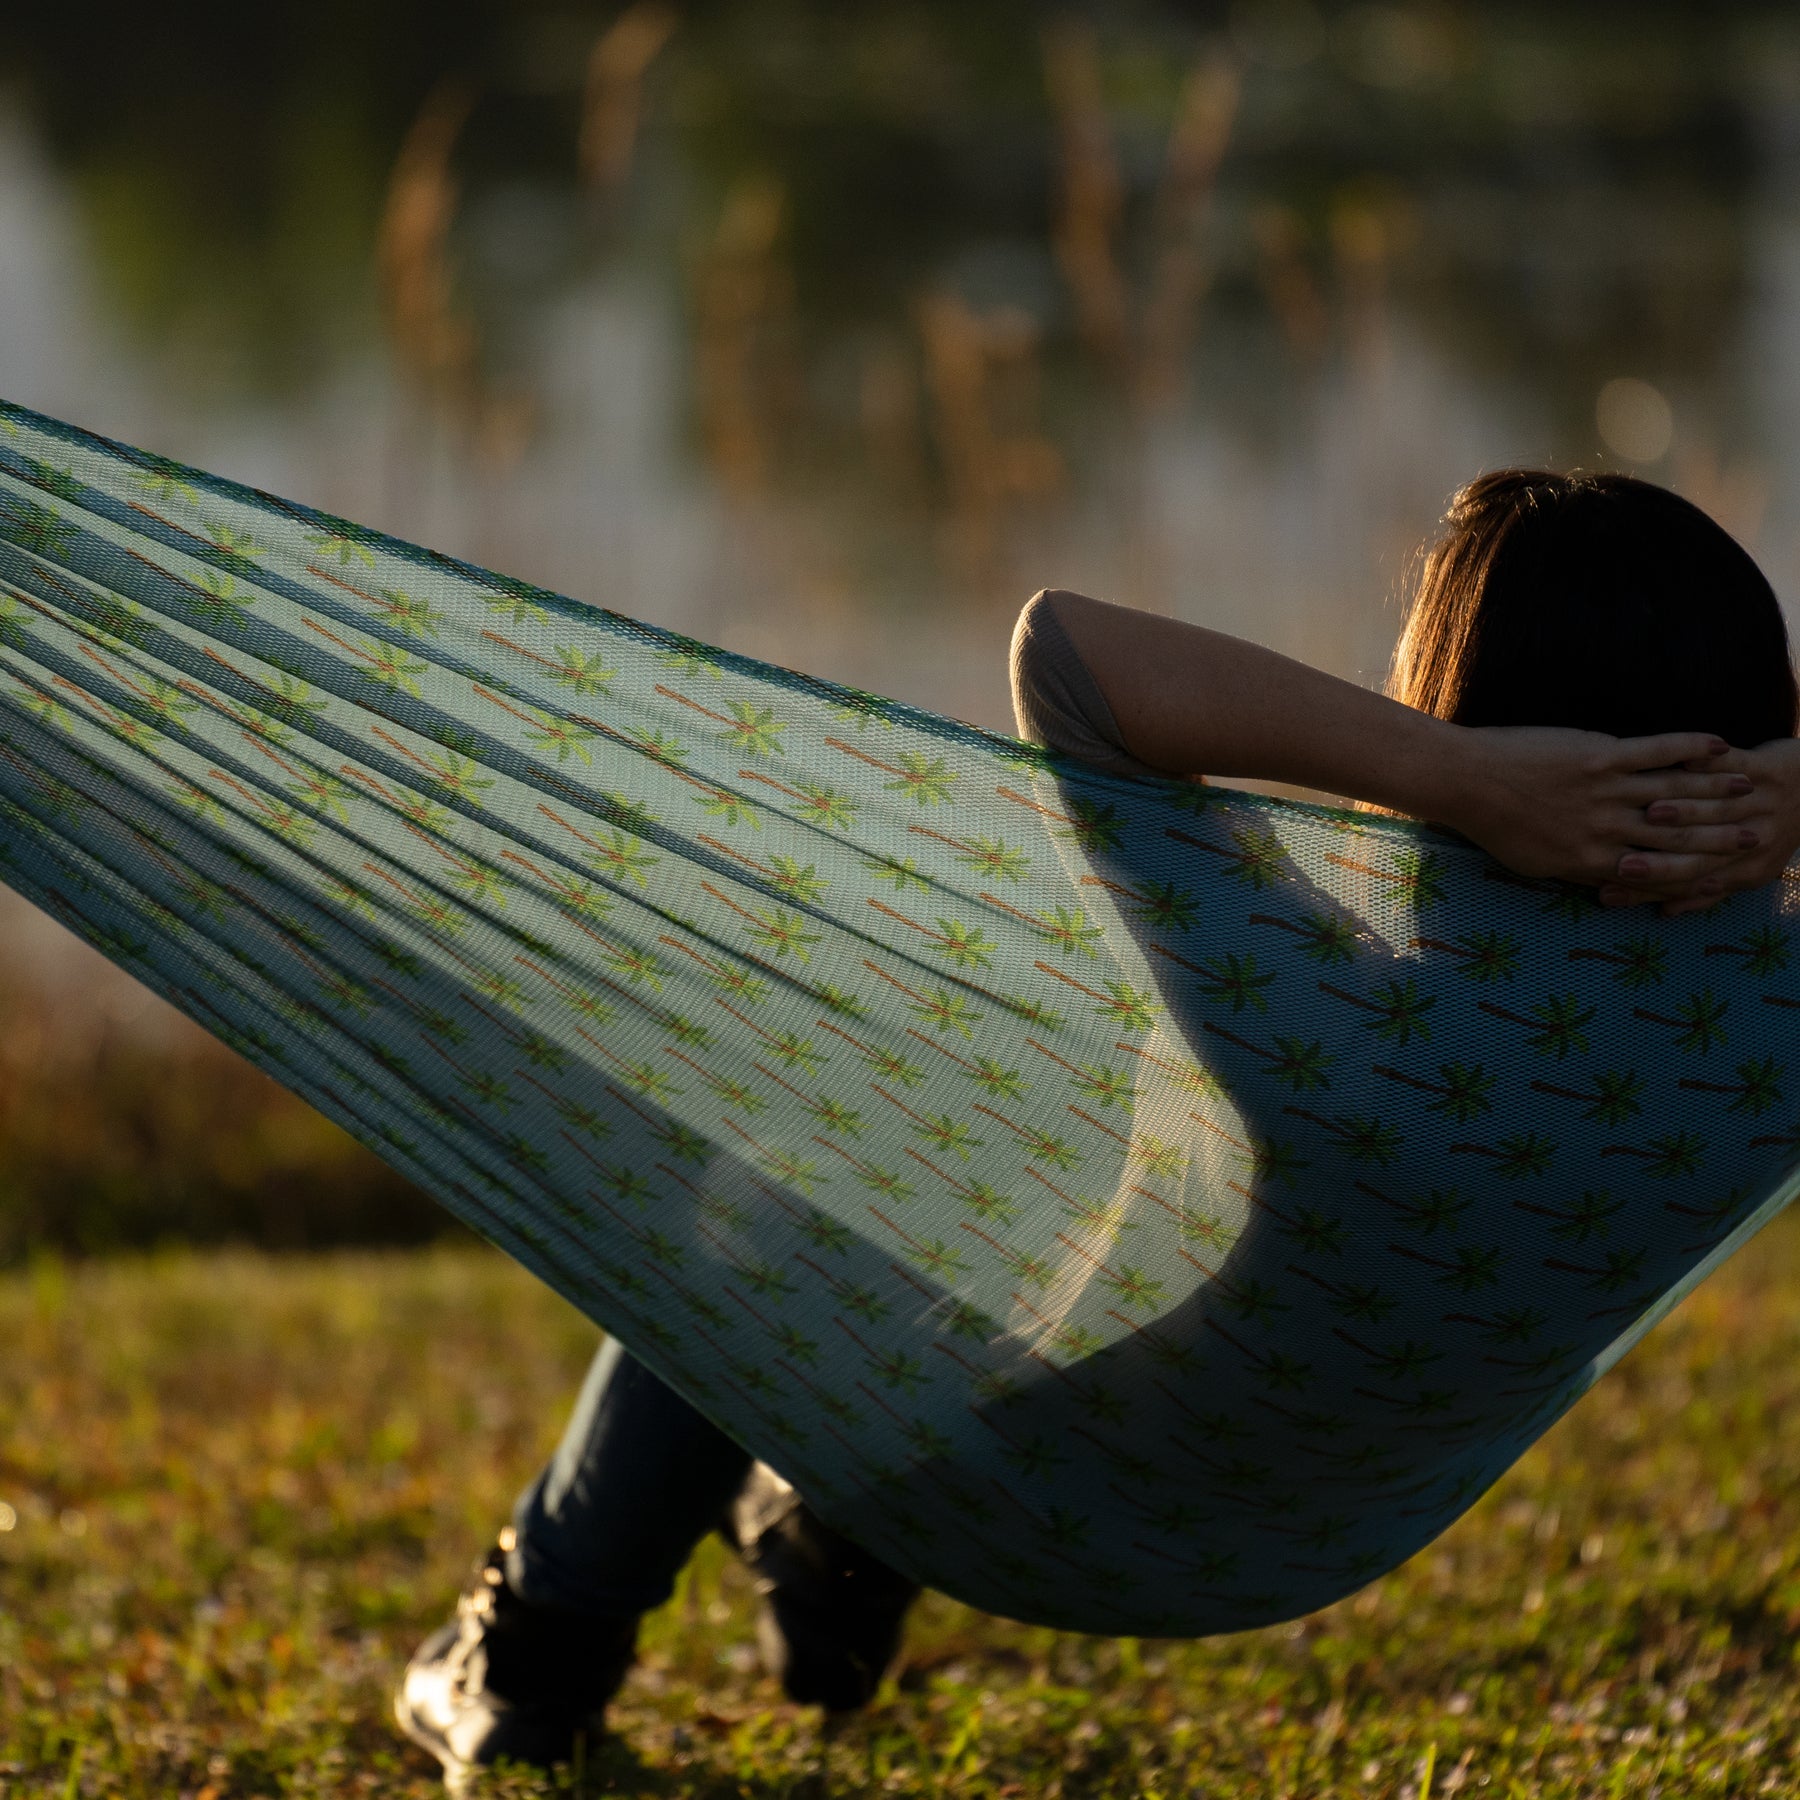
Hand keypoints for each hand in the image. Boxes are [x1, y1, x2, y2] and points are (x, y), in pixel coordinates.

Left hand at [1437, 725, 1758, 887]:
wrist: (1466, 781)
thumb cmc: (1491, 823)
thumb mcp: (1531, 863)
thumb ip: (1571, 869)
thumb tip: (1598, 880)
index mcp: (1588, 861)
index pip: (1652, 869)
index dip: (1692, 868)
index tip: (1721, 866)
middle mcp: (1604, 832)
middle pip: (1675, 837)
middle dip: (1719, 836)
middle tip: (1754, 831)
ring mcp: (1604, 793)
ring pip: (1675, 795)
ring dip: (1717, 790)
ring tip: (1750, 784)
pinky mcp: (1599, 757)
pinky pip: (1655, 753)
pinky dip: (1689, 748)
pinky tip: (1717, 743)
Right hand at [1596, 736, 1799, 915]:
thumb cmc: (1770, 833)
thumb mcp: (1747, 869)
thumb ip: (1704, 893)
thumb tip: (1664, 912)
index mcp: (1745, 871)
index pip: (1686, 885)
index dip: (1646, 891)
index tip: (1606, 893)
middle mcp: (1755, 842)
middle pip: (1698, 853)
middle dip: (1659, 857)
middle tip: (1616, 859)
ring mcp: (1762, 805)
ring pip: (1715, 810)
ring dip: (1682, 811)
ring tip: (1647, 812)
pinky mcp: (1768, 771)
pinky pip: (1734, 766)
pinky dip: (1707, 764)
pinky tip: (1678, 761)